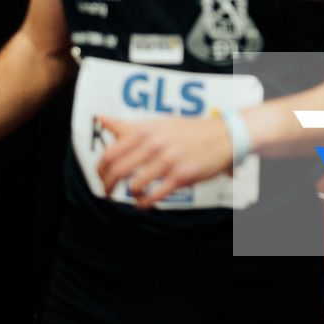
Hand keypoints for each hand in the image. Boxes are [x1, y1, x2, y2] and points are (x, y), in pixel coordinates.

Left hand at [97, 113, 234, 207]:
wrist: (224, 135)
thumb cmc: (187, 130)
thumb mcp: (157, 123)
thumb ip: (127, 125)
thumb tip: (100, 119)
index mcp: (146, 129)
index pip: (110, 152)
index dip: (100, 169)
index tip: (101, 176)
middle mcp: (155, 143)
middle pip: (117, 170)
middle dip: (107, 186)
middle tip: (107, 192)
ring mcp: (168, 160)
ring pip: (134, 185)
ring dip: (129, 194)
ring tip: (132, 195)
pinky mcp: (181, 176)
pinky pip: (154, 196)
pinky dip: (143, 203)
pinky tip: (144, 202)